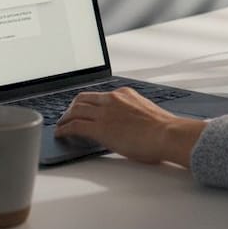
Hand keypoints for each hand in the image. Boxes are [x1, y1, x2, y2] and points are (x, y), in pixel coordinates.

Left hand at [54, 87, 205, 166]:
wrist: (167, 134)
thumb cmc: (163, 129)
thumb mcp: (145, 114)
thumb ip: (132, 115)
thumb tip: (127, 126)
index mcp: (124, 94)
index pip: (99, 96)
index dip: (88, 103)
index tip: (84, 109)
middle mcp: (112, 99)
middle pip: (83, 99)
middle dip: (72, 107)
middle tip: (67, 115)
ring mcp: (105, 112)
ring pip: (76, 110)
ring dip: (65, 118)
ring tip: (61, 125)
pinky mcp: (100, 128)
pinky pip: (75, 126)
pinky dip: (65, 129)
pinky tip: (61, 134)